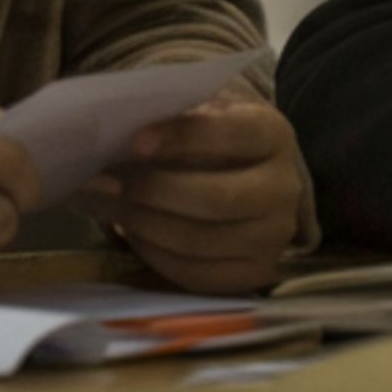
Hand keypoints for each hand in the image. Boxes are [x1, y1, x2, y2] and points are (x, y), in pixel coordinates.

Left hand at [86, 95, 307, 294]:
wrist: (250, 181)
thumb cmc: (213, 141)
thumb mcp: (204, 116)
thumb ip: (174, 121)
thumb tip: (116, 137)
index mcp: (274, 135)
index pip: (232, 134)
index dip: (183, 138)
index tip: (136, 140)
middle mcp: (285, 190)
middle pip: (214, 198)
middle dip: (152, 190)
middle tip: (106, 180)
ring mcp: (274, 239)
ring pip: (199, 240)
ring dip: (142, 223)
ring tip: (106, 204)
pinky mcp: (255, 275)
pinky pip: (195, 274)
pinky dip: (154, 254)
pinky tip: (130, 232)